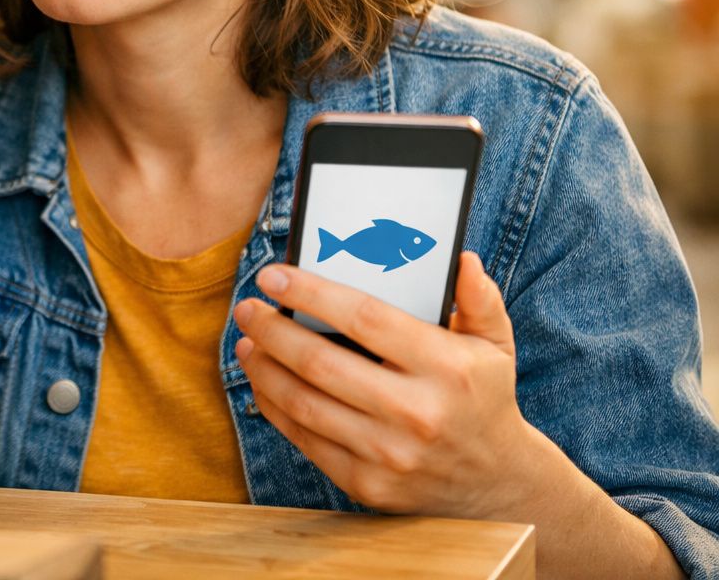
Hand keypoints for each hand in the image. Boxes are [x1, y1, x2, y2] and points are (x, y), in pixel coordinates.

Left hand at [232, 252, 539, 518]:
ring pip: (304, 403)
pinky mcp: (368, 483)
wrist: (497, 483)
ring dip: (264, 368)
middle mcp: (417, 413)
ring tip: (247, 342)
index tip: (273, 276)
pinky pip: (306, 439)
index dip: (311, 294)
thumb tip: (462, 261)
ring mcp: (390, 454)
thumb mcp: (495, 346)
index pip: (365, 318)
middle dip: (272, 330)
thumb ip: (479, 300)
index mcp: (448, 368)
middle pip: (321, 362)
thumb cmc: (484, 399)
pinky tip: (263, 382)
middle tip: (248, 308)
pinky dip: (275, 407)